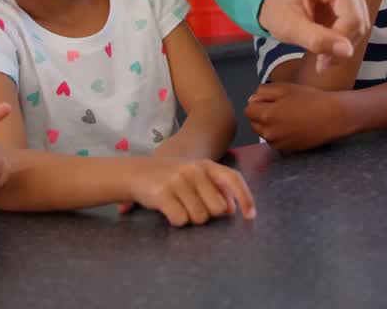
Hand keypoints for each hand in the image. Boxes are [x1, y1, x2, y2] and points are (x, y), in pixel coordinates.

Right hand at [122, 158, 255, 225]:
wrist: (135, 172)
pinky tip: (168, 210)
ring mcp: (178, 181)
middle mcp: (194, 170)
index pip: (233, 179)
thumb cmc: (171, 178)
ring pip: (200, 217)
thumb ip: (215, 188)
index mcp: (206, 165)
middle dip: (209, 214)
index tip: (251, 216)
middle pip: (218, 208)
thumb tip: (231, 209)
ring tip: (179, 206)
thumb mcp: (195, 176)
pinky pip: (181, 220)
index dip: (245, 198)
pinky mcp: (163, 193)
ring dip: (191, 218)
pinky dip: (176, 221)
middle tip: (194, 206)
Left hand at [244, 83, 347, 152]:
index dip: (258, 102)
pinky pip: (275, 140)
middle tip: (280, 106)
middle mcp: (269, 133)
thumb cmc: (310, 99)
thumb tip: (252, 99)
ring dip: (269, 125)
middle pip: (254, 122)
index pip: (249, 109)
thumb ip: (263, 92)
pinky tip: (292, 126)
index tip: (271, 99)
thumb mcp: (285, 88)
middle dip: (262, 114)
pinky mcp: (287, 150)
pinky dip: (279, 134)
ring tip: (288, 116)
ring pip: (264, 132)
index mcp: (266, 115)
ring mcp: (278, 143)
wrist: (332, 117)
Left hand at [258, 0, 379, 72]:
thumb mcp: (288, 27)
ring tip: (322, 59)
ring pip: (360, 26)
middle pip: (355, 17)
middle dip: (340, 42)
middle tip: (321, 62)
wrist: (279, 12)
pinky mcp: (355, 6)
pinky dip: (345, 46)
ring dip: (343, 47)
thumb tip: (346, 51)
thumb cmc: (279, 12)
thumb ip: (314, 38)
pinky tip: (330, 54)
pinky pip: (358, 31)